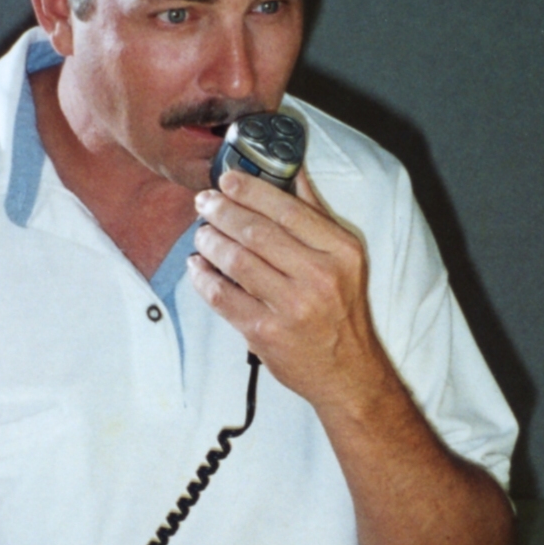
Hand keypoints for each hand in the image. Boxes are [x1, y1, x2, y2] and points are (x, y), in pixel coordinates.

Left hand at [188, 168, 393, 412]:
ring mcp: (291, 307)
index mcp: (340, 251)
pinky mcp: (265, 333)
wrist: (347, 372)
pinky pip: (223, 297)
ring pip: (236, 261)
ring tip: (201, 234)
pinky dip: (203, 278)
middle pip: (257, 232)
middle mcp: (319, 277)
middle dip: (222, 211)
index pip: (287, 209)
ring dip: (210, 241)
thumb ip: (317, 215)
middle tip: (204, 203)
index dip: (251, 190)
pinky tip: (197, 266)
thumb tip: (294, 172)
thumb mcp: (346, 259)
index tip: (226, 180)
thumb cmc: (342, 310)